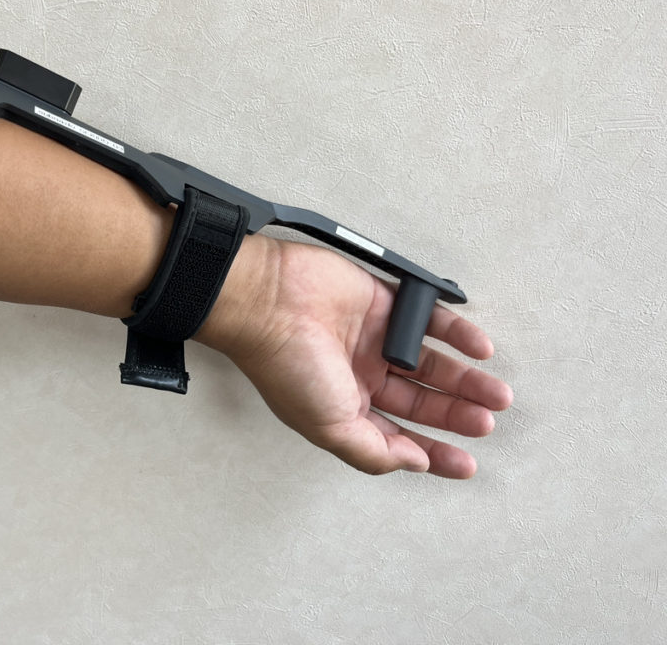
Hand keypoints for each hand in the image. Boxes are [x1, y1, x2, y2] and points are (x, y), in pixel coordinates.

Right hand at [206, 236, 512, 477]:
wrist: (269, 303)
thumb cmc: (285, 365)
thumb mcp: (330, 427)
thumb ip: (374, 451)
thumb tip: (414, 463)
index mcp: (345, 409)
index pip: (399, 437)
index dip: (434, 453)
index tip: (466, 464)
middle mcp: (362, 376)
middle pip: (421, 402)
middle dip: (456, 415)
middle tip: (486, 423)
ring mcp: (375, 339)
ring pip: (432, 364)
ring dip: (465, 379)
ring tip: (495, 393)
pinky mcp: (386, 302)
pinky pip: (431, 318)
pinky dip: (459, 333)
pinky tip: (479, 350)